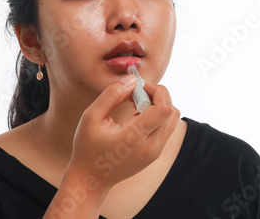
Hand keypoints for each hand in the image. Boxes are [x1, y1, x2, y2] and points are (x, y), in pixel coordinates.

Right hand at [67, 75, 179, 189]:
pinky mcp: (154, 154)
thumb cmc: (87, 148)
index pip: (165, 109)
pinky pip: (165, 129)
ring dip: (158, 106)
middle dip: (158, 95)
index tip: (139, 87)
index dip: (157, 91)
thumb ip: (111, 95)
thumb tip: (132, 80)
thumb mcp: (91, 117)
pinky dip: (156, 117)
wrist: (91, 180)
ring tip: (135, 106)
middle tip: (136, 94)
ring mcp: (155, 152)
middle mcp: (151, 146)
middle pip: (172, 111)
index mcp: (135, 137)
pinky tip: (135, 118)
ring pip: (172, 120)